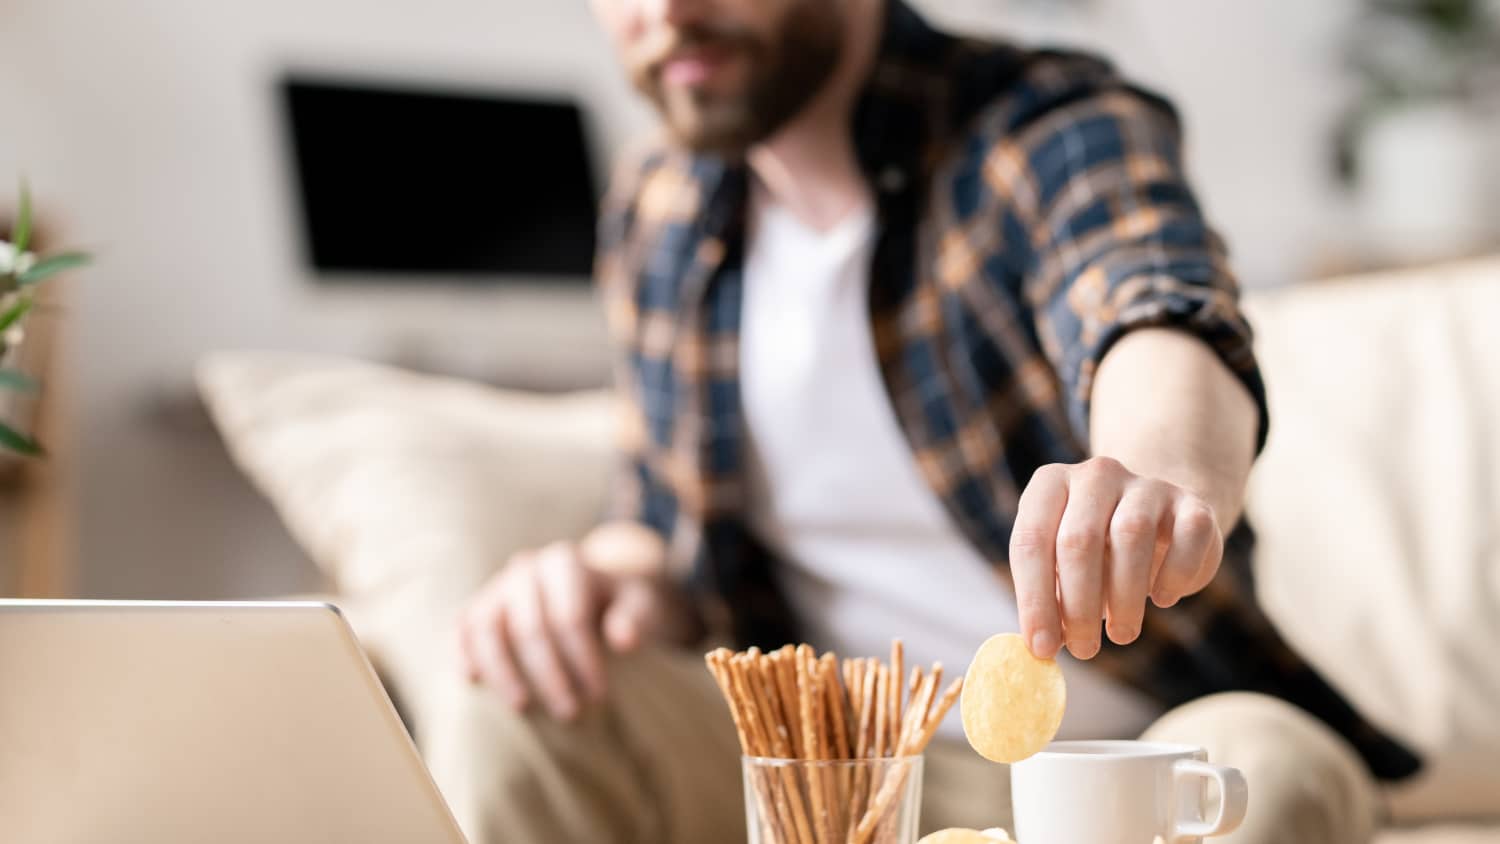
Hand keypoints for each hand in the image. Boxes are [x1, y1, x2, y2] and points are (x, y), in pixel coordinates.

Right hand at [457, 539, 694, 719]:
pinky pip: (463, 627)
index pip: (569, 616)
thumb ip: (636, 617)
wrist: (594, 593)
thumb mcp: (641, 604)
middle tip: (570, 713)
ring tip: (522, 708)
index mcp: (566, 562)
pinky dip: (464, 652)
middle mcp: (526, 568)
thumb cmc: (620, 604)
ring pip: (487, 627)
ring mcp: (498, 586)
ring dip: (502, 671)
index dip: (584, 659)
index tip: (600, 695)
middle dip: (549, 674)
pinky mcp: (479, 605)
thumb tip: (625, 640)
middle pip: (529, 626)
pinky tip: (472, 681)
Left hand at [1010, 457, 1223, 660]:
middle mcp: (1095, 475)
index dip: (1033, 599)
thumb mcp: (1061, 566)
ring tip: (1121, 635)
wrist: (1157, 519)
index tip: (1042, 647)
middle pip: (1078, 540)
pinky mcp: (1192, 503)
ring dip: (1124, 597)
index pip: (1031, 540)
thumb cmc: (1095, 553)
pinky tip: (1162, 599)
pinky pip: (1188, 536)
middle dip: (1078, 606)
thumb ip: (1048, 597)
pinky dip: (1174, 575)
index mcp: (1051, 485)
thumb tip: (1040, 647)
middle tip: (1083, 650)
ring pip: (1131, 536)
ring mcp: (1146, 485)